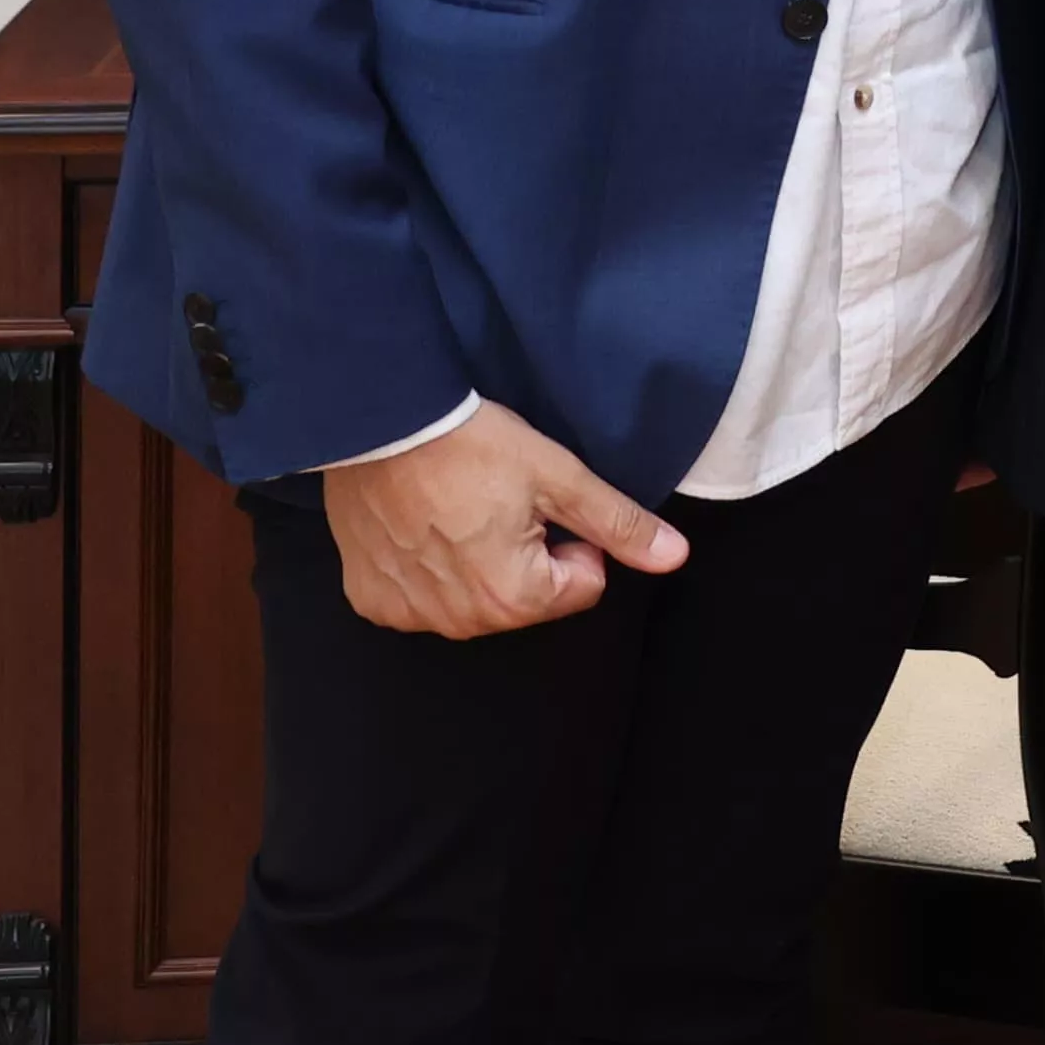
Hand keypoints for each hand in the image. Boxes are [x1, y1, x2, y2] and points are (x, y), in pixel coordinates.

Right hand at [323, 402, 686, 638]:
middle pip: (528, 600)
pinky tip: (421, 525)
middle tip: (499, 501)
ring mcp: (409, 614)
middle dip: (526, 556)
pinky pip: (420, 597)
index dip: (574, 541)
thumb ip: (618, 524)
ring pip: (474, 599)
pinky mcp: (370, 599)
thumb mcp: (559, 477)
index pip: (582, 586)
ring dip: (477, 563)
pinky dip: (427, 569)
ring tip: (459, 509)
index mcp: (513, 599)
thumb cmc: (471, 445)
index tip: (543, 503)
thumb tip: (674, 557)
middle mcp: (460, 621)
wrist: (380, 423)